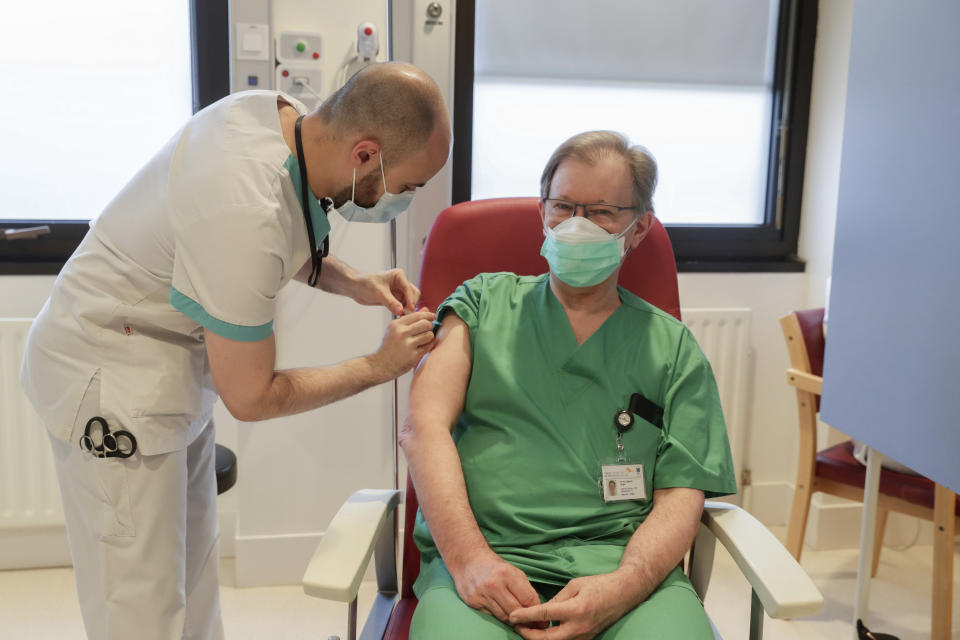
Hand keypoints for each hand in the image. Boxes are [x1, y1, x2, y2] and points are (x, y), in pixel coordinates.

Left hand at [353, 269, 420, 314]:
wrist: (355, 287)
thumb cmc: (365, 284)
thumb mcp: (378, 293)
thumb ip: (390, 302)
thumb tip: (401, 311)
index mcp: (399, 276)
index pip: (409, 288)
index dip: (410, 299)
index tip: (409, 309)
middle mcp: (401, 283)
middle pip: (413, 295)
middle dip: (410, 304)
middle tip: (405, 314)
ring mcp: (398, 291)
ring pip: (409, 301)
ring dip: (407, 309)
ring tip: (401, 316)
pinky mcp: (394, 299)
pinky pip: (403, 306)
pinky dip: (402, 311)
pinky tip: (398, 316)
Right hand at [368, 309, 435, 379]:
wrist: (380, 365)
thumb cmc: (389, 346)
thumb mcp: (395, 330)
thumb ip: (411, 319)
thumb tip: (426, 309)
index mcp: (396, 325)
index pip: (418, 315)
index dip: (428, 315)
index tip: (433, 317)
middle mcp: (401, 333)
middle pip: (426, 324)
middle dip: (430, 326)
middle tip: (427, 330)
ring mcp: (407, 345)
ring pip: (429, 335)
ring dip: (429, 337)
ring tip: (424, 340)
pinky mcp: (413, 356)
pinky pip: (428, 346)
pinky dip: (428, 346)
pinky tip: (422, 347)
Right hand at [452, 551, 542, 625]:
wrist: (469, 560)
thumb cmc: (495, 567)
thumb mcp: (513, 572)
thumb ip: (525, 589)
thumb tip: (537, 609)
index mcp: (508, 574)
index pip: (527, 599)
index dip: (535, 611)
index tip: (540, 619)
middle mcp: (494, 584)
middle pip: (516, 611)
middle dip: (525, 619)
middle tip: (530, 623)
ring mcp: (482, 594)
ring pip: (504, 616)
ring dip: (512, 619)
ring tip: (517, 619)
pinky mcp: (473, 601)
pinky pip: (491, 615)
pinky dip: (499, 615)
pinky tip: (502, 611)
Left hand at [508, 572, 639, 639]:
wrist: (624, 594)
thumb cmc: (599, 585)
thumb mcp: (575, 585)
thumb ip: (557, 598)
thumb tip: (542, 610)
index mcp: (575, 609)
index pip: (544, 615)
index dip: (525, 616)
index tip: (511, 616)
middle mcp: (579, 627)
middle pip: (546, 639)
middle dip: (528, 634)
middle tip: (516, 625)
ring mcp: (584, 636)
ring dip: (538, 638)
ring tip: (526, 628)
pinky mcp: (586, 639)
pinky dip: (551, 638)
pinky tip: (543, 630)